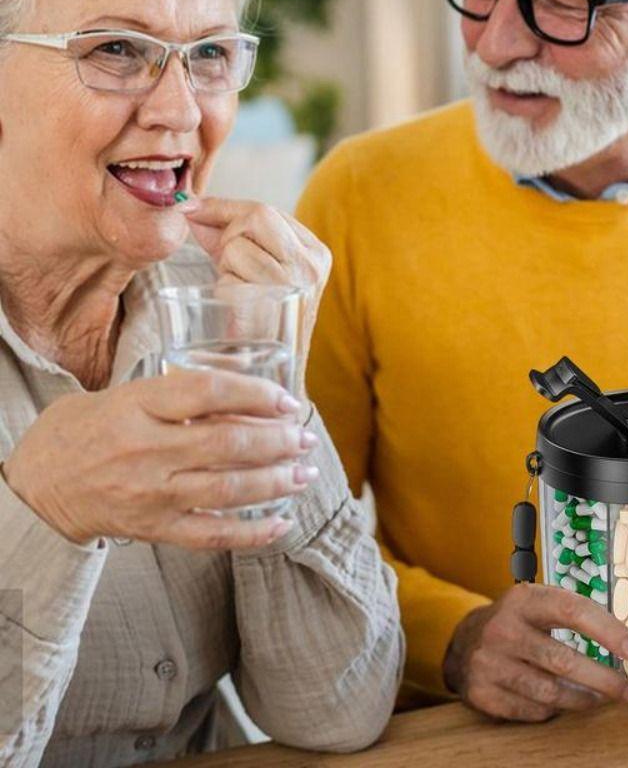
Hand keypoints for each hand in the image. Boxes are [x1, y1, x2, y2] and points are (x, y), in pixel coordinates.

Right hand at [3, 370, 318, 549]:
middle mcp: (148, 450)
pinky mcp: (153, 529)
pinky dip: (253, 532)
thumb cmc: (84, 430)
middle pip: (229, 444)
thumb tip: (244, 380)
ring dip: (277, 482)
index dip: (257, 393)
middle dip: (279, 441)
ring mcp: (152, 494)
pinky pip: (212, 535)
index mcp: (138, 407)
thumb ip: (178, 388)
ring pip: (229, 490)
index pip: (210, 392)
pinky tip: (282, 524)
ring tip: (305, 473)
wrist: (34, 489)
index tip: (286, 400)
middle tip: (305, 438)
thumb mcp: (123, 393)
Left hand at [180, 196, 331, 358]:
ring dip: (225, 269)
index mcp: (315, 253)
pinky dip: (223, 292)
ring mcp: (292, 286)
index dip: (224, 208)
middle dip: (229, 237)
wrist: (272, 376)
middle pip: (254, 219)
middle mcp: (310, 266)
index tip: (192, 208)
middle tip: (229, 266)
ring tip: (240, 293)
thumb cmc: (261, 320)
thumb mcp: (254, 268)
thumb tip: (191, 208)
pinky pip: (227, 280)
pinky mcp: (268, 306)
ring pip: (236, 249)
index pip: (266, 211)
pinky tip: (237, 312)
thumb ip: (226, 235)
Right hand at [443, 582, 627, 721]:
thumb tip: (625, 640)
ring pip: (550, 692)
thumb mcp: (537, 603)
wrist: (465, 642)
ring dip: (583, 699)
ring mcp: (490, 662)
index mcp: (523, 599)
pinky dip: (553, 709)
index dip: (607, 630)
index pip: (572, 610)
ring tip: (600, 698)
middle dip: (603, 679)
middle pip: (563, 659)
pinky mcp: (483, 693)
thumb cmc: (517, 621)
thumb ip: (573, 613)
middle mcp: (503, 628)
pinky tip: (563, 702)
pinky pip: (532, 710)